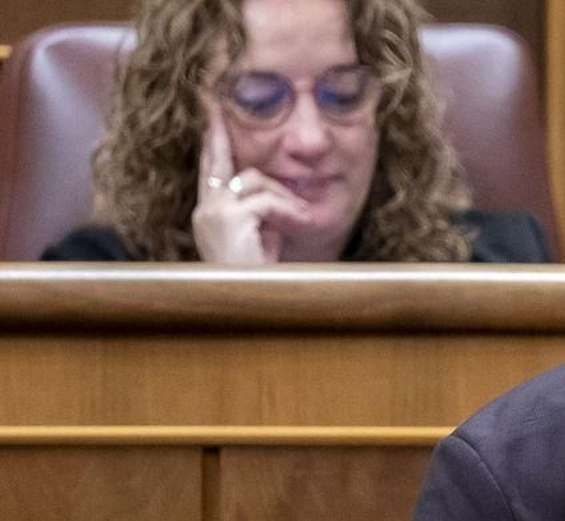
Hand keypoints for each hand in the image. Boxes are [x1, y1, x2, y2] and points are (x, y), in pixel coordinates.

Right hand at [191, 103, 309, 263]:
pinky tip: (300, 225)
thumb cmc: (259, 278)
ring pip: (256, 182)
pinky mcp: (228, 218)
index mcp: (208, 214)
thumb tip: (278, 196)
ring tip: (302, 221)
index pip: (211, 169)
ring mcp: (213, 212)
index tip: (211, 113)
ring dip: (286, 200)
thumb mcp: (259, 239)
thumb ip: (259, 214)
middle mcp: (205, 209)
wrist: (248, 304)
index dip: (212, 141)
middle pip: (225, 165)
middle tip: (223, 116)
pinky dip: (288, 211)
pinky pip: (266, 200)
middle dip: (230, 144)